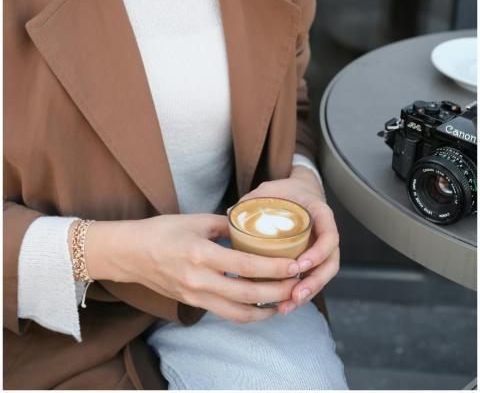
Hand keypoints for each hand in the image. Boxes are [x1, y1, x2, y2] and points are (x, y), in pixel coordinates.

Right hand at [85, 214, 299, 324]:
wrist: (130, 254)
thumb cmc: (162, 231)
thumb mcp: (196, 220)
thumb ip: (226, 224)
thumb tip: (252, 224)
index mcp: (201, 253)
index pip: (246, 265)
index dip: (273, 267)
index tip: (294, 263)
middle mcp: (199, 279)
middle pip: (248, 294)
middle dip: (278, 290)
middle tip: (298, 282)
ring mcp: (196, 296)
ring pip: (239, 312)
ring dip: (267, 309)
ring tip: (286, 299)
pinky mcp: (193, 304)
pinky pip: (226, 314)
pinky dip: (248, 313)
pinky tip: (262, 305)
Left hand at [230, 166, 339, 314]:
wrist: (298, 191)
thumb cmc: (285, 190)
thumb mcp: (270, 189)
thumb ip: (253, 199)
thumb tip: (229, 213)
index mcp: (320, 213)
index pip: (329, 235)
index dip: (318, 252)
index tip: (300, 264)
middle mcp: (326, 232)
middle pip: (330, 262)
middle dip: (315, 282)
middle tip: (295, 295)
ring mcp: (322, 247)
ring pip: (324, 274)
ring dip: (309, 292)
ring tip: (288, 306)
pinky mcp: (314, 258)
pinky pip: (313, 277)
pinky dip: (303, 292)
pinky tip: (286, 304)